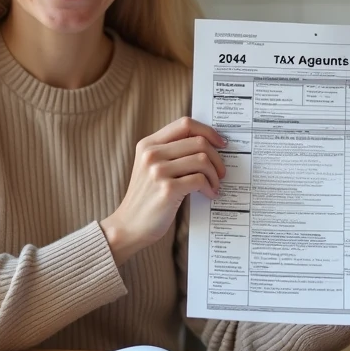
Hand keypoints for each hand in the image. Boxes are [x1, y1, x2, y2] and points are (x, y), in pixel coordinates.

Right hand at [101, 117, 225, 264]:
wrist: (129, 226)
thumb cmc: (146, 198)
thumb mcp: (150, 167)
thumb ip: (171, 152)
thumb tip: (207, 145)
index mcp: (148, 144)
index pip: (185, 124)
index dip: (208, 131)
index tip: (220, 143)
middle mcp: (151, 154)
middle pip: (199, 142)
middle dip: (217, 157)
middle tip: (220, 172)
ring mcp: (158, 171)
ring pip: (202, 160)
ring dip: (214, 175)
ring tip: (214, 185)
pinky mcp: (167, 190)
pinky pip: (200, 180)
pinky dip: (210, 187)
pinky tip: (209, 194)